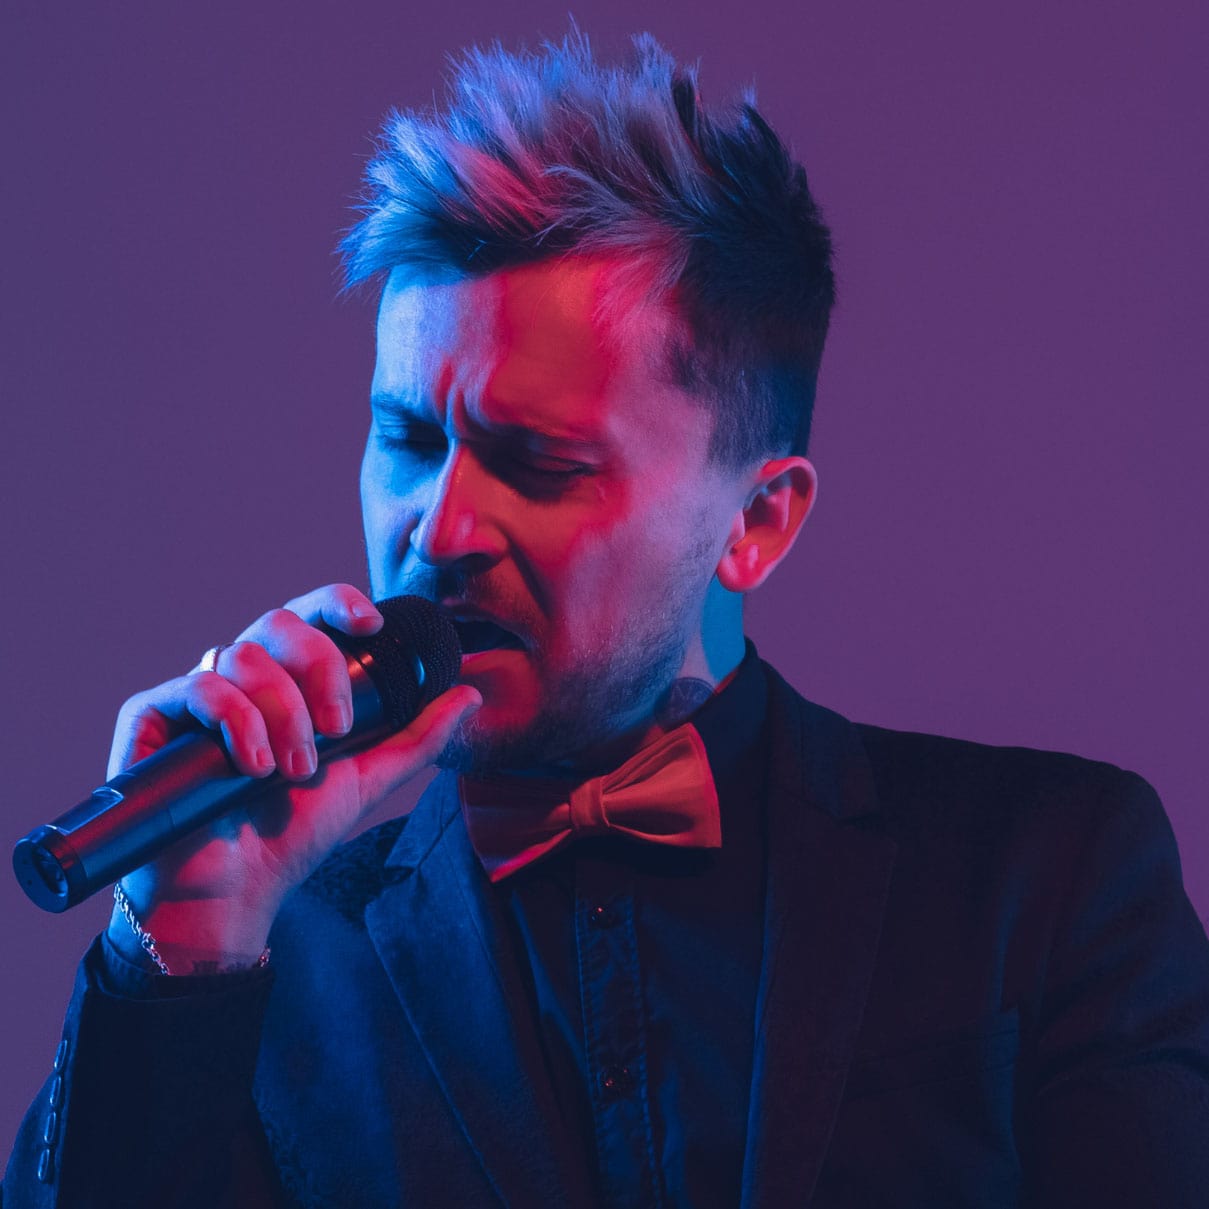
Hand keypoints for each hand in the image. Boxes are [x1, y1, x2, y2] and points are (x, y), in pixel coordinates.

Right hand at [105, 583, 478, 969]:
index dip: (339, 603)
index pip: (312, 615)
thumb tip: (468, 694)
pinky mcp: (153, 720)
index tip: (373, 624)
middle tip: (336, 732)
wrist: (235, 894)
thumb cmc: (294, 834)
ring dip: (281, 713)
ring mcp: (197, 696)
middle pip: (278, 623)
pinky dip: (234, 720)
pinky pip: (197, 687)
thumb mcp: (368, 779)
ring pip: (240, 656)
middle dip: (318, 670)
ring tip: (293, 770)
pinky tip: (253, 765)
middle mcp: (244, 678)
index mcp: (291, 680)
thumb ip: (417, 737)